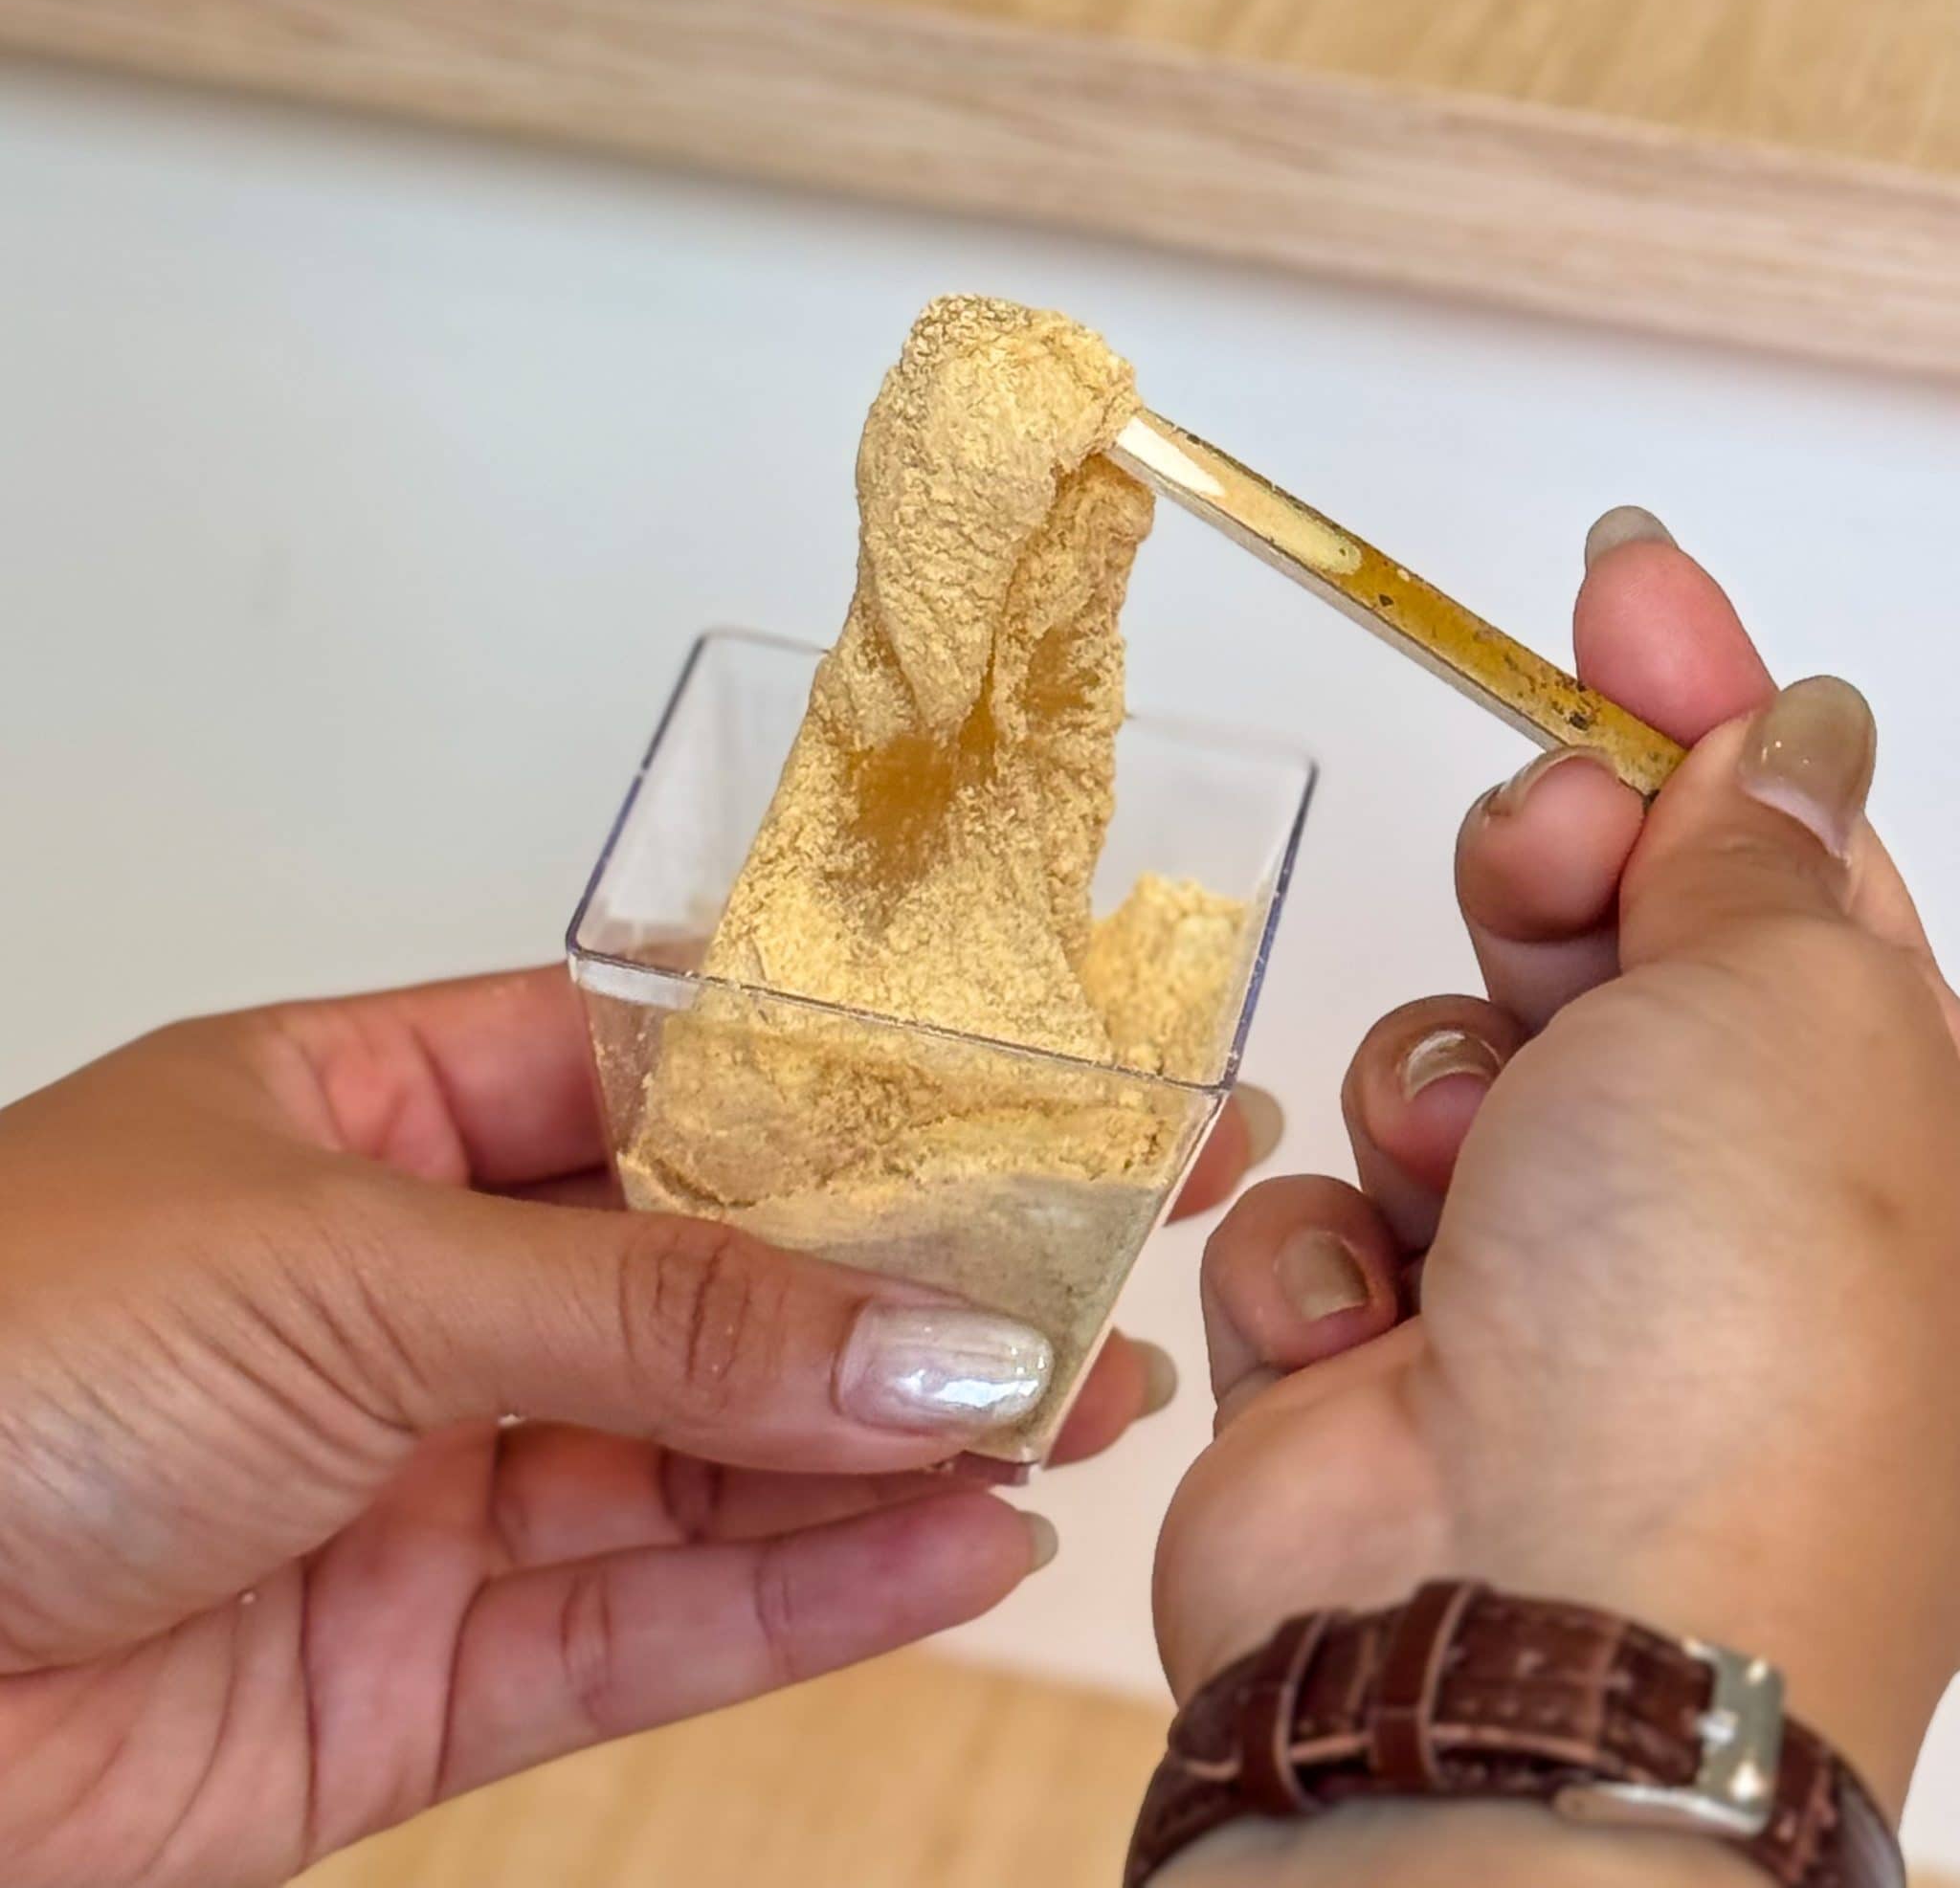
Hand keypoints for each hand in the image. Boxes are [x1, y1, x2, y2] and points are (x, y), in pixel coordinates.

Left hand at [0, 971, 1268, 1887]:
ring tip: (1094, 1399)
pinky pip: (657, 1625)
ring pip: (719, 1457)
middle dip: (922, 1269)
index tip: (1038, 1077)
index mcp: (381, 1109)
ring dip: (903, 1439)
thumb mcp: (355, 1263)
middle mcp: (423, 1290)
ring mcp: (433, 1485)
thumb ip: (660, 1313)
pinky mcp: (422, 1680)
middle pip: (726, 1273)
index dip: (862, 1084)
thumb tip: (925, 1335)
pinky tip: (960, 1544)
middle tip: (1126, 1239)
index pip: (679, 1079)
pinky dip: (814, 1596)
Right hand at [1157, 519, 1959, 1827]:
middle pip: (1592, 936)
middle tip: (1537, 876)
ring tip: (1470, 1184)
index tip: (1620, 576)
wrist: (1523, 1635)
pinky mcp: (1375, 1353)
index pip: (1779, 850)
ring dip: (1433, 1091)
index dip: (1697, 704)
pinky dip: (1337, 1249)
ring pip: (1433, 1058)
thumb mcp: (1787, 1012)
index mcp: (1860, 1110)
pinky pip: (1321, 1206)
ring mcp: (1536, 1282)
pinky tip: (1379, 1338)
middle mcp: (1706, 1195)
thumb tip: (1792, 733)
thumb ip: (1757, 851)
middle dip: (1542, 882)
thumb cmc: (1714, 1330)